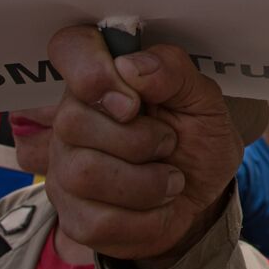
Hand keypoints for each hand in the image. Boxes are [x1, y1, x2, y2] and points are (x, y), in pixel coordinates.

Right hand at [46, 27, 243, 268]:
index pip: (69, 46)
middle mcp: (72, 119)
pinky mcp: (73, 216)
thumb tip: (131, 66)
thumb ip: (174, 73)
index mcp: (104, 78)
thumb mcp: (204, 101)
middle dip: (139, 140)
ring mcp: (65, 168)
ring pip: (84, 174)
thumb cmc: (198, 139)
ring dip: (147, 182)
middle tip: (169, 144)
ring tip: (171, 179)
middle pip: (73, 121)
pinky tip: (158, 207)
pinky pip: (97, 222)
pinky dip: (146, 219)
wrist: (203, 197)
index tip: (132, 103)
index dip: (91, 71)